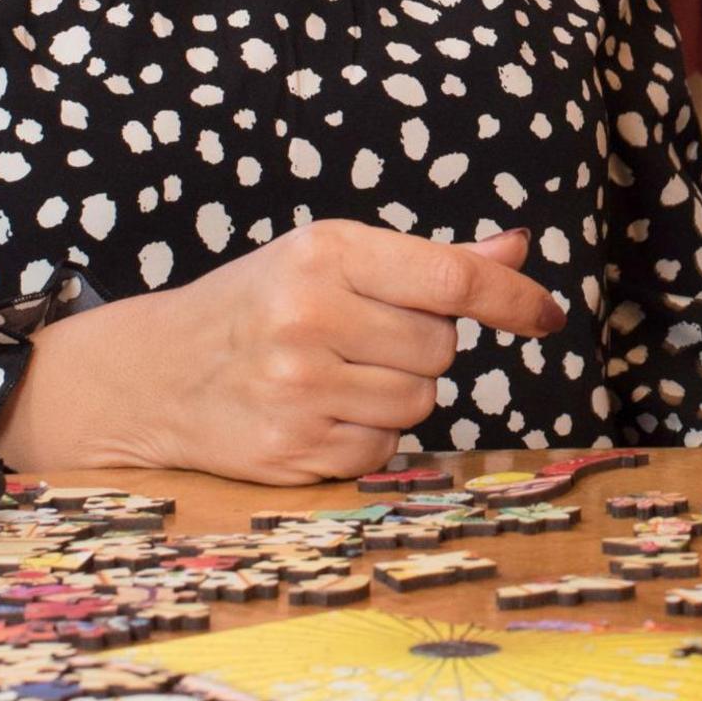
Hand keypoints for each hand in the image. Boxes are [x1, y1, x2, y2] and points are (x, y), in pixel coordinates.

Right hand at [0, 220, 564, 482]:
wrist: (154, 374)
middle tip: (359, 337)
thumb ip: (432, 262)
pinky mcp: (291, 450)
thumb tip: (517, 250)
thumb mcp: (333, 261)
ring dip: (396, 393)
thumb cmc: (261, 305)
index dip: (514, 299)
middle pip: (441, 349)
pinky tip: (319, 413)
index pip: (453, 281)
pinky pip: (384, 450)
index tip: (547, 316)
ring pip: (420, 403)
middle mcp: (309, 317)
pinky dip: (367, 436)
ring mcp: (297, 389)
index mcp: (325, 254)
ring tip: (335, 374)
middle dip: (418, 346)